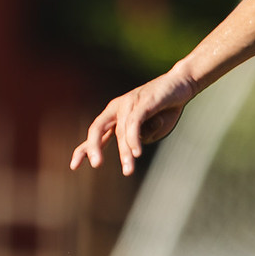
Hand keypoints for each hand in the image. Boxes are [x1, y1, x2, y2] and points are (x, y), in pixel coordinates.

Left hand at [70, 68, 197, 176]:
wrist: (181, 85)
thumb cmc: (165, 109)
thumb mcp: (152, 131)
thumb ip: (140, 139)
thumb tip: (132, 147)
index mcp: (115, 117)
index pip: (96, 134)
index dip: (83, 150)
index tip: (74, 166)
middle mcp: (117, 109)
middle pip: (98, 128)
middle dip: (94, 147)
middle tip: (96, 165)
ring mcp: (129, 103)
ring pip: (121, 131)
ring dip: (125, 152)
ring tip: (129, 170)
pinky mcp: (143, 102)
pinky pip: (134, 122)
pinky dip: (134, 138)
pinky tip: (136, 152)